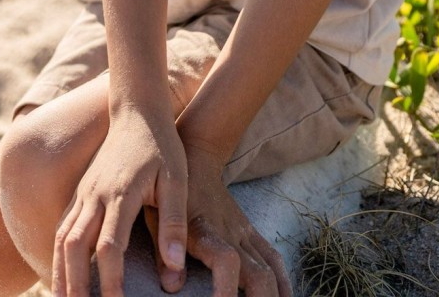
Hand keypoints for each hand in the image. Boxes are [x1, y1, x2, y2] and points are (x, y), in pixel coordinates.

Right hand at [52, 107, 187, 296]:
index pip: (110, 246)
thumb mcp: (177, 181)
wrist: (137, 111)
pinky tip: (61, 273)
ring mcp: (84, 192)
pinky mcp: (80, 191)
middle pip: (74, 246)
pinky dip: (58, 254)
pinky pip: (62, 226)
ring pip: (62, 237)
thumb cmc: (161, 146)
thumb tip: (174, 269)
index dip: (111, 281)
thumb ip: (174, 223)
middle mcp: (95, 195)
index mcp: (121, 194)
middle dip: (74, 284)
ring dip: (60, 271)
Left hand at [178, 141, 292, 296]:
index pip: (225, 261)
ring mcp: (244, 232)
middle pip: (258, 274)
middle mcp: (230, 233)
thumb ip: (163, 251)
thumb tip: (171, 288)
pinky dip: (282, 280)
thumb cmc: (168, 191)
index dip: (227, 289)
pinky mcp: (250, 231)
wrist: (196, 155)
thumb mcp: (155, 215)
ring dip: (274, 296)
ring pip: (270, 269)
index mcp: (204, 230)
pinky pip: (273, 257)